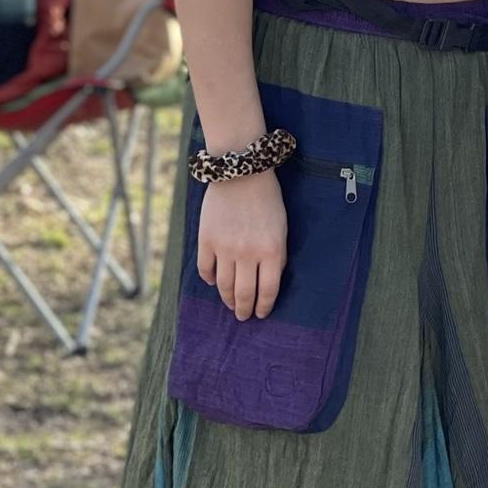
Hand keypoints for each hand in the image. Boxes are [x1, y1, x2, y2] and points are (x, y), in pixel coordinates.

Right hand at [197, 172, 287, 320]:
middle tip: (243, 316)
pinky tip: (213, 282)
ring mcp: (225, 248)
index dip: (264, 306)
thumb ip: (276, 255)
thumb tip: (268, 280)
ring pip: (223, 286)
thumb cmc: (267, 199)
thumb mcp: (281, 227)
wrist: (242, 172)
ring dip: (228, 299)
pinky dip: (209, 279)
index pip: (268, 290)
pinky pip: (205, 269)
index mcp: (271, 250)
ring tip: (231, 304)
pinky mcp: (206, 241)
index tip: (261, 314)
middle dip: (244, 309)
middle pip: (244, 293)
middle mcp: (248, 253)